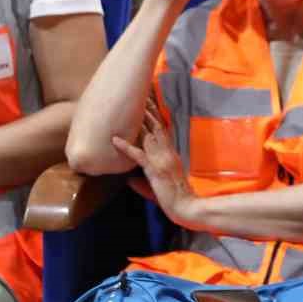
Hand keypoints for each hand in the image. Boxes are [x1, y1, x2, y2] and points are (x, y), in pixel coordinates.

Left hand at [113, 103, 199, 228]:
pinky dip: (126, 147)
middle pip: (156, 126)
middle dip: (147, 110)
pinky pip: (139, 156)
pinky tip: (115, 140)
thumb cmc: (175, 197)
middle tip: (140, 94)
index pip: (163, 130)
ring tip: (127, 107)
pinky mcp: (155, 170)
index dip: (155, 115)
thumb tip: (129, 179)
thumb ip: (145, 179)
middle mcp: (167, 153)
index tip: (148, 101)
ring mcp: (161, 160)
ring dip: (138, 121)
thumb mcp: (160, 185)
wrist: (187, 207)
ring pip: (148, 135)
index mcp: (170, 154)